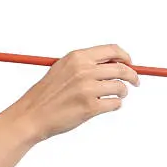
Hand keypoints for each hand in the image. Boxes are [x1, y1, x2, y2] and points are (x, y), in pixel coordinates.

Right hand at [5, 44, 139, 144]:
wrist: (31, 115)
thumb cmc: (48, 94)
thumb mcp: (64, 68)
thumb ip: (87, 63)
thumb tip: (117, 62)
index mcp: (77, 57)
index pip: (112, 50)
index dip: (125, 57)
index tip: (130, 64)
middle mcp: (83, 70)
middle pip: (121, 68)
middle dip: (133, 76)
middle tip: (135, 82)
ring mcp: (87, 89)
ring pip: (120, 87)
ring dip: (122, 93)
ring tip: (115, 97)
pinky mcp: (90, 107)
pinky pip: (115, 104)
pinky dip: (115, 106)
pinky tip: (105, 107)